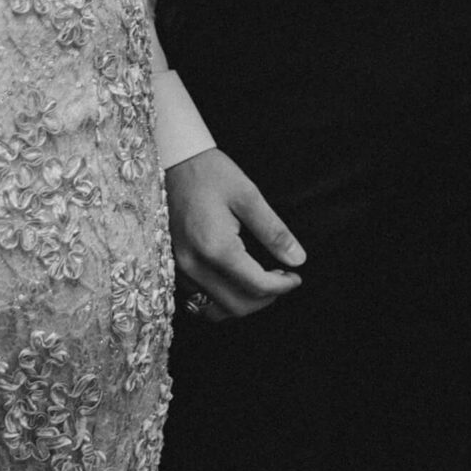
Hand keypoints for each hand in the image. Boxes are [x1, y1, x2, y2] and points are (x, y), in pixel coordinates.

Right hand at [165, 146, 304, 321]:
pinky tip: (235, 280)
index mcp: (216, 247)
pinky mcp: (172, 267)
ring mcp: (179, 269)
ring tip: (260, 281)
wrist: (173, 161)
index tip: (296, 277)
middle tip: (282, 279)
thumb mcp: (248, 195)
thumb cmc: (210, 173)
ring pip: (216, 309)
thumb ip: (274, 231)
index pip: (256, 286)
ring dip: (243, 303)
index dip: (282, 287)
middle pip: (237, 306)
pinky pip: (198, 299)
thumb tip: (298, 260)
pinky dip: (221, 299)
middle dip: (266, 298)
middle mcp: (193, 265)